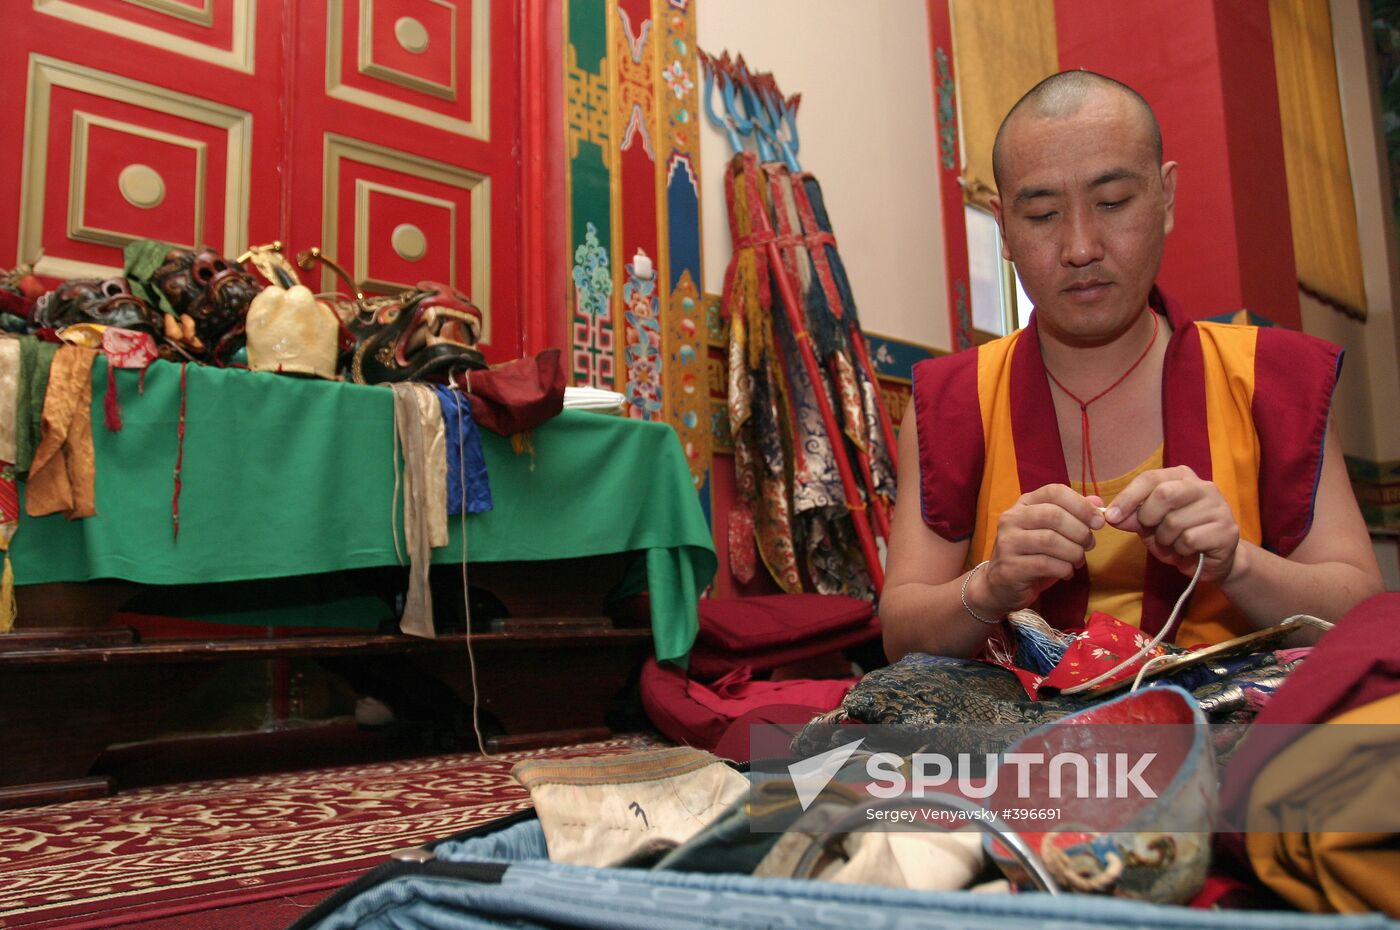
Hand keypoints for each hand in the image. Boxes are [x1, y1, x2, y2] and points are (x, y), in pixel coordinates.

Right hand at [977, 485, 1104, 615]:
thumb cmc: (1032, 554)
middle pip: (1053, 515)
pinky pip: (1046, 564)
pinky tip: (1066, 572)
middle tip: (1089, 545)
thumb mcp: (1052, 531)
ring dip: (1074, 553)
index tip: (1098, 521)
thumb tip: (1097, 501)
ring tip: (1078, 560)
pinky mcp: (1009, 567)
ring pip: (1050, 540)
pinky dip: (1064, 569)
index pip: (1054, 492)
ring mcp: (1007, 542)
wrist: (1000, 584)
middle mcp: (1011, 519)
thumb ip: (1074, 514)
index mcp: (1024, 504)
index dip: (1081, 505)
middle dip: (1080, 531)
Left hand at [1105, 466, 1238, 580]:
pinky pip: (1189, 540)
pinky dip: (1181, 550)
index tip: (1111, 516)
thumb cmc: (1179, 538)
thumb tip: (1111, 515)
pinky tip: (1189, 551)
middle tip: (1151, 530)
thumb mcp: (1150, 526)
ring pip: (1174, 521)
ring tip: (1174, 544)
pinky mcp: (1226, 529)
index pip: (1150, 478)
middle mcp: (1203, 486)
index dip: (1128, 497)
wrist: (1212, 561)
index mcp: (1181, 477)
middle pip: (1163, 494)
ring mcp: (1218, 506)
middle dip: (1148, 517)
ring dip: (1165, 540)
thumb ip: (1132, 517)